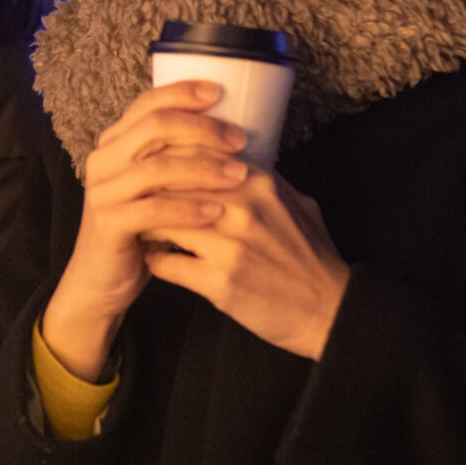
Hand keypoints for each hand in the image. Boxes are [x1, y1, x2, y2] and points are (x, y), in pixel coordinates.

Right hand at [39, 81, 251, 381]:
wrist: (102, 280)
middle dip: (202, 129)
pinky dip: (188, 209)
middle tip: (239, 141)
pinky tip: (216, 212)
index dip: (183, 93)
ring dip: (203, 169)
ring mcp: (102, 191)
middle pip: (153, 127)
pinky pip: (152, 209)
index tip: (220, 93)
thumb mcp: (160, 188)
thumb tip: (232, 134)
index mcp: (115, 143)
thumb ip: (179, 158)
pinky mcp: (107, 223)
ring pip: (156, 167)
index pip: (148, 104)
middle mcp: (103, 160)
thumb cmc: (141, 230)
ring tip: (239, 176)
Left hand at [143, 168, 350, 359]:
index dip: (165, 159)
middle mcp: (243, 209)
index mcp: (259, 183)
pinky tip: (155, 260)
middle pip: (172, 182)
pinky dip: (155, 260)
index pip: (195, 153)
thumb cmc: (311, 257)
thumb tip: (231, 157)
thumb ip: (263, 178)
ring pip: (163, 220)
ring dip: (147, 225)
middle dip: (149, 190)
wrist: (330, 311)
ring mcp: (230, 246)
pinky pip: (167, 263)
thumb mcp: (296, 204)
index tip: (150, 167)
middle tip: (135, 198)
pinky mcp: (220, 283)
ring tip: (141, 228)